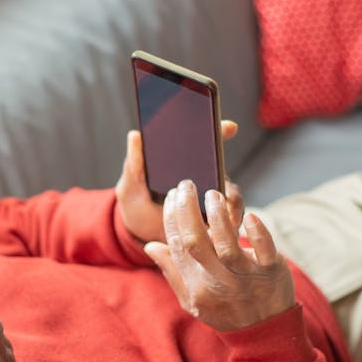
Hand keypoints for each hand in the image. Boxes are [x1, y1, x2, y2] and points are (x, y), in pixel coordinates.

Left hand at [116, 120, 243, 243]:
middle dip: (226, 178)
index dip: (220, 131)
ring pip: (231, 197)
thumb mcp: (130, 186)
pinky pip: (229, 220)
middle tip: (218, 189)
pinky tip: (221, 230)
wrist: (141, 234)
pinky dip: (230, 223)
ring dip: (231, 205)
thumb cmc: (136, 204)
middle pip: (223, 172)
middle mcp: (202, 178)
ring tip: (223, 214)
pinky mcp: (215, 221)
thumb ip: (134, 164)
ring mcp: (210, 200)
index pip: (207, 143)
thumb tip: (135, 136)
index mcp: (184, 163)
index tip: (229, 127)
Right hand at [143, 180, 294, 330]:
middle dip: (187, 211)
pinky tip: (250, 216)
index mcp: (196, 284)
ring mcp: (245, 276)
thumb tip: (151, 246)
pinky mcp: (271, 272)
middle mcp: (217, 280)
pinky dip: (258, 233)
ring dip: (218, 217)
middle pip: (196, 242)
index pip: (177, 246)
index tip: (173, 196)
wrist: (264, 332)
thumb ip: (173, 271)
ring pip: (227, 245)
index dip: (172, 218)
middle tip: (186, 185)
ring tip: (212, 194)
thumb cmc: (225, 310)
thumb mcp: (193, 299)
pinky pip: (264, 251)